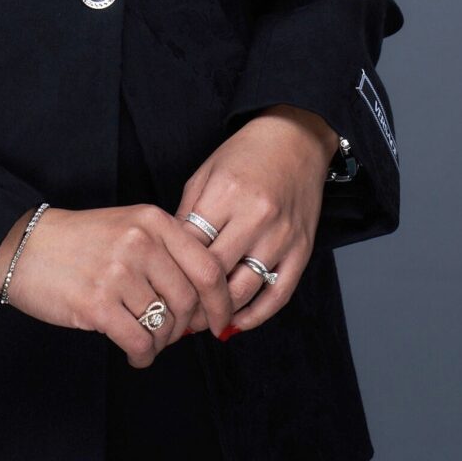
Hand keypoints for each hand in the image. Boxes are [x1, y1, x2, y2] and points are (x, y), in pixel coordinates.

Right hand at [0, 203, 237, 367]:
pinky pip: (139, 341)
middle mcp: (140, 243)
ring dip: (161, 343)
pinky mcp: (97, 304)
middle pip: (189, 301)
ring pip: (165, 325)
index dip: (221, 301)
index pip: (208, 267)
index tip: (220, 320)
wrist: (24, 245)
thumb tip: (205, 299)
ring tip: (147, 342)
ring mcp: (118, 273)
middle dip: (187, 328)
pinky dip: (142, 355)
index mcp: (153, 221)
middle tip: (174, 335)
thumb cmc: (79, 241)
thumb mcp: (129, 227)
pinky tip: (135, 354)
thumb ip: (166, 251)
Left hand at [171, 105, 335, 335]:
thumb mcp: (205, 174)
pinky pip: (279, 294)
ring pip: (245, 290)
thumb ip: (187, 214)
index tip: (159, 289)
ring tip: (201, 322)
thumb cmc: (245, 154)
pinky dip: (257, 315)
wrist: (296, 138)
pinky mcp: (302, 249)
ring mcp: (282, 236)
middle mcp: (256, 217)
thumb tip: (169, 257)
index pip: (191, 247)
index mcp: (226, 194)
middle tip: (174, 315)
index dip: (172, 273)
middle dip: (192, 300)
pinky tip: (238, 322)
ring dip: (221, 313)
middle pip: (215, 275)